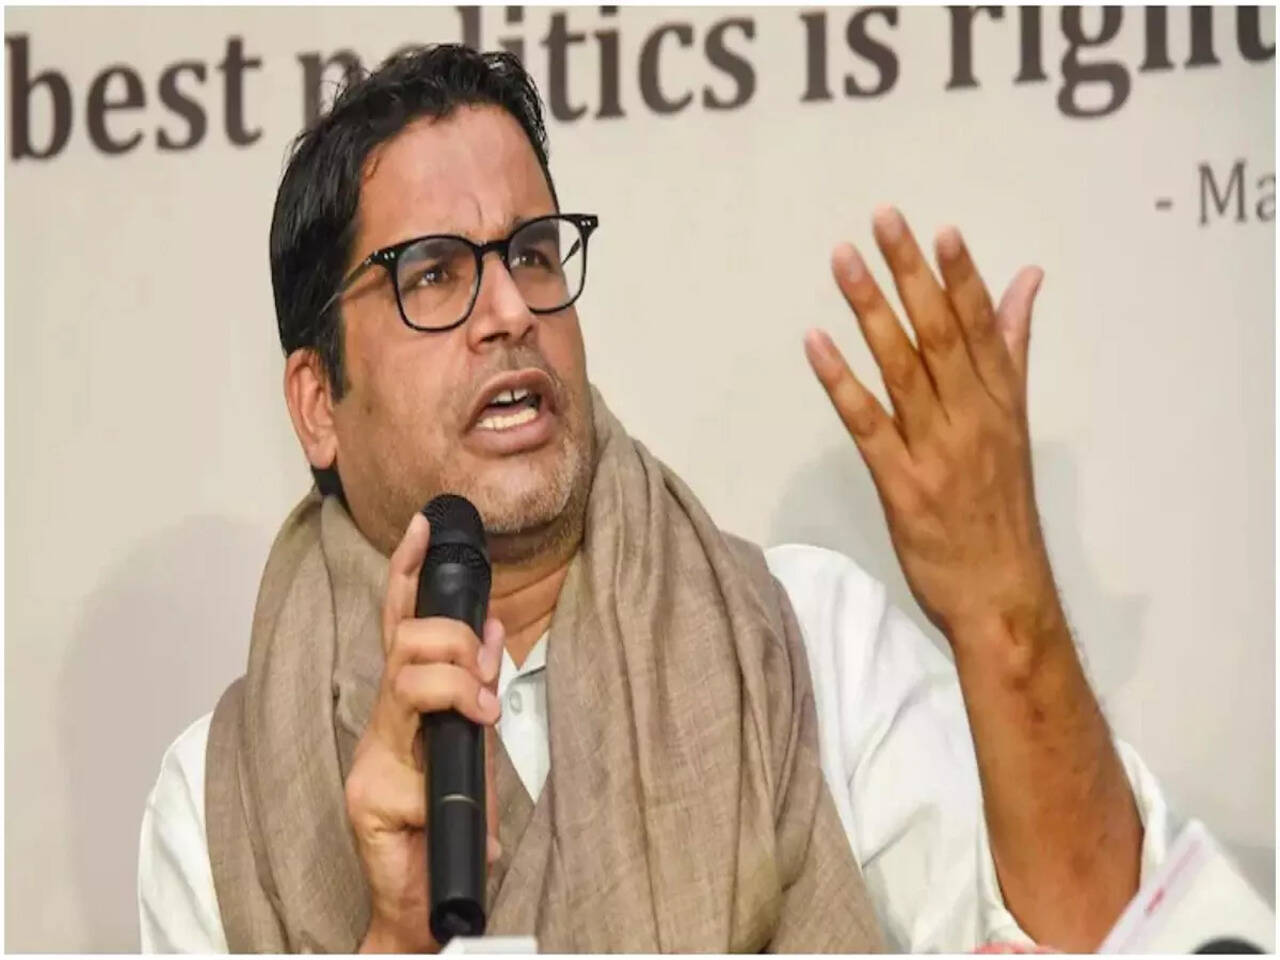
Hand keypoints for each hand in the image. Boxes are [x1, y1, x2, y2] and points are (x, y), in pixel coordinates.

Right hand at [346, 512, 503, 953]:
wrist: (427, 898)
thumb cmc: (448, 822)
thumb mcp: (476, 742)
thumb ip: (477, 686)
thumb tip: (491, 628)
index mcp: (406, 706)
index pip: (401, 625)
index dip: (407, 572)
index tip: (423, 526)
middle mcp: (382, 723)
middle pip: (404, 642)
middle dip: (453, 642)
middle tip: (485, 687)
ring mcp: (370, 759)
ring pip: (405, 682)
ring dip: (455, 686)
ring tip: (479, 715)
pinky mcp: (368, 797)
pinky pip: (412, 756)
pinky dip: (448, 759)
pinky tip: (457, 769)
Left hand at [804, 205, 1060, 652]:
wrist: (1003, 595)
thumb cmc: (1003, 511)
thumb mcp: (1016, 426)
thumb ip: (1012, 351)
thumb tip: (1026, 282)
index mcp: (1000, 403)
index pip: (980, 327)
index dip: (961, 275)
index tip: (939, 229)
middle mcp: (972, 417)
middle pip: (939, 334)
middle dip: (910, 273)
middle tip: (883, 221)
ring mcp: (936, 450)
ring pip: (902, 367)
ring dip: (871, 310)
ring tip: (845, 261)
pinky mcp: (902, 484)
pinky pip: (868, 424)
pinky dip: (841, 382)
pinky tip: (816, 344)